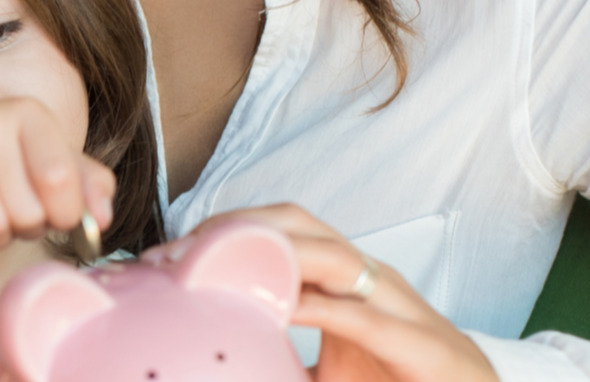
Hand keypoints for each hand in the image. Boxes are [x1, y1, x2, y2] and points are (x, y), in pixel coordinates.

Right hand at [0, 97, 114, 248]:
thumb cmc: (3, 159)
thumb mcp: (51, 160)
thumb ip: (89, 185)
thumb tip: (100, 219)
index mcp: (28, 113)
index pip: (59, 179)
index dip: (64, 213)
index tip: (56, 215)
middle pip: (26, 212)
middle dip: (26, 227)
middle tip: (12, 209)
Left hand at [163, 204, 497, 381]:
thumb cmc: (399, 379)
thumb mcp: (325, 364)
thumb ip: (278, 355)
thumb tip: (222, 358)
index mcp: (343, 275)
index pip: (277, 226)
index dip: (222, 228)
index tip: (168, 253)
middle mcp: (369, 276)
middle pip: (295, 223)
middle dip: (233, 229)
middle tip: (177, 257)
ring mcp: (398, 303)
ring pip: (330, 255)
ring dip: (268, 256)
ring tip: (213, 271)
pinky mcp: (422, 344)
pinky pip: (362, 315)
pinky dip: (318, 308)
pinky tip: (280, 310)